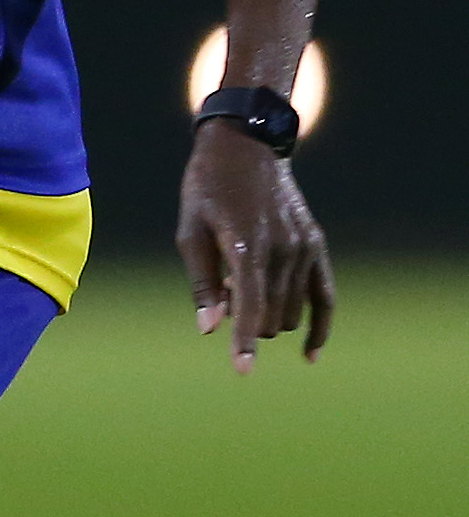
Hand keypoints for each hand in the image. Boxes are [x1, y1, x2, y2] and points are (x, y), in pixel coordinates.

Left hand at [176, 124, 332, 370]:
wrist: (246, 146)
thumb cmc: (206, 188)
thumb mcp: (190, 230)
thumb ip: (202, 282)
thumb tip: (210, 328)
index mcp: (247, 244)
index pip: (250, 305)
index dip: (244, 341)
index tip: (242, 369)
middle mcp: (283, 249)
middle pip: (270, 316)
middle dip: (245, 321)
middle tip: (221, 291)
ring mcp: (305, 248)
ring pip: (290, 312)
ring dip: (266, 316)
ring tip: (239, 283)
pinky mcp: (316, 246)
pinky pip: (325, 297)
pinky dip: (319, 326)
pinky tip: (310, 355)